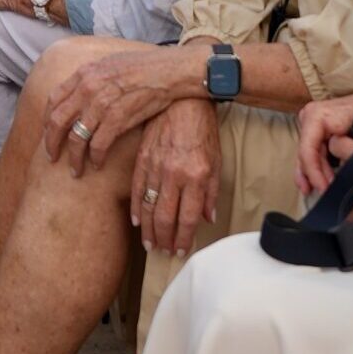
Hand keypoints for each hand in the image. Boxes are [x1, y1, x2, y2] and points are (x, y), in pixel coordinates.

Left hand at [44, 46, 192, 174]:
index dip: (47, 121)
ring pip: (76, 137)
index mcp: (83, 74)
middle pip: (58, 121)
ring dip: (74, 157)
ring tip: (75, 170)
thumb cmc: (144, 67)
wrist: (169, 70)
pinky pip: (98, 144)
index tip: (48, 134)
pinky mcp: (118, 117)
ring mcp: (101, 103)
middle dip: (52, 143)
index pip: (53, 100)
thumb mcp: (109, 64)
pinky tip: (97, 164)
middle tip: (52, 158)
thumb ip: (91, 78)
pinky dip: (95, 157)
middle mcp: (88, 88)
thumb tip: (78, 93)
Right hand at [132, 100, 221, 254]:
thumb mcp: (216, 161)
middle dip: (164, 239)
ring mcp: (156, 167)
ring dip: (149, 229)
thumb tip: (208, 218)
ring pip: (149, 207)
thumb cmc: (203, 131)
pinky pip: (137, 189)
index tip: (181, 250)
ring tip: (149, 244)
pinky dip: (136, 207)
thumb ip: (211, 192)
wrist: (183, 102)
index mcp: (196, 177)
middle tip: (162, 251)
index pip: (188, 217)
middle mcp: (174, 175)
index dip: (183, 238)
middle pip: (165, 217)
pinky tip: (137, 221)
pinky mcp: (143, 159)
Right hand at [295, 83, 352, 196]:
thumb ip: (351, 148)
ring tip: (320, 191)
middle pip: (306, 154)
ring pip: (307, 155)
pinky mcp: (319, 130)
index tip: (324, 188)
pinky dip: (316, 167)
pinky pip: (313, 151)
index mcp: (318, 115)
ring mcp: (314, 124)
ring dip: (313, 174)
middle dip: (314, 176)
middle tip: (324, 192)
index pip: (308, 150)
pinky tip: (319, 182)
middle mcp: (311, 117)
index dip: (314, 172)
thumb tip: (342, 168)